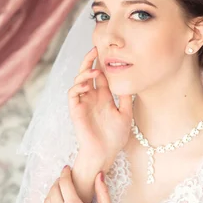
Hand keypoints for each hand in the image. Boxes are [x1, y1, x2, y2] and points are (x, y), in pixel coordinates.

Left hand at [40, 165, 113, 202]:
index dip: (65, 173)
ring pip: (47, 200)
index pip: (64, 182)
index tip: (67, 169)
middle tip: (63, 179)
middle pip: (53, 189)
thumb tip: (99, 173)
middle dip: (58, 182)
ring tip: (60, 191)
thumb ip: (102, 190)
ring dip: (53, 193)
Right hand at [68, 46, 132, 165]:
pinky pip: (72, 93)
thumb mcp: (126, 114)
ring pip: (79, 80)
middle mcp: (92, 97)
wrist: (105, 153)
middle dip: (89, 61)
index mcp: (104, 97)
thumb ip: (126, 98)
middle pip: (87, 73)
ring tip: (95, 72)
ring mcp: (83, 102)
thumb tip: (130, 82)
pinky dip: (77, 86)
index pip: (101, 76)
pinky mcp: (75, 110)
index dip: (102, 64)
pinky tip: (86, 84)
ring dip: (85, 73)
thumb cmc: (115, 137)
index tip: (108, 51)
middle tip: (95, 50)